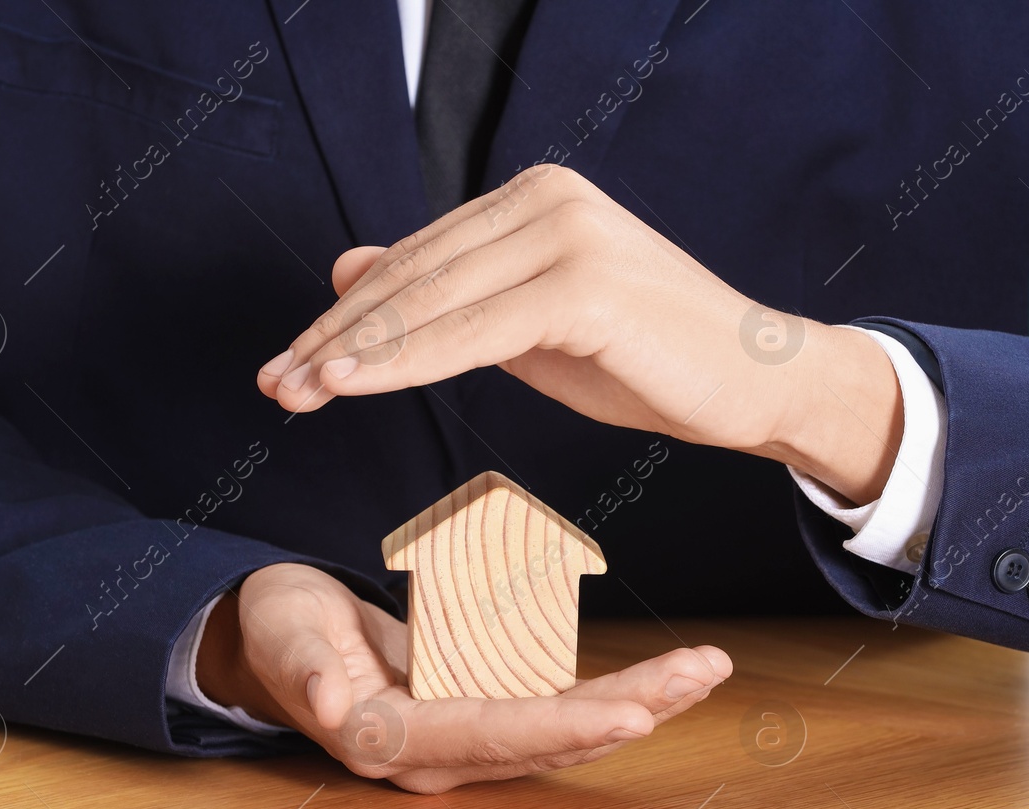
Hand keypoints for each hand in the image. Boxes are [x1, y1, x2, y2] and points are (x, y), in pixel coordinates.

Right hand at [196, 563, 731, 793]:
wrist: (277, 646)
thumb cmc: (281, 634)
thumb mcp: (283, 635)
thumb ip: (304, 668)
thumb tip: (325, 705)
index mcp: (395, 740)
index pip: (496, 734)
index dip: (566, 724)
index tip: (635, 711)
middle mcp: (442, 754)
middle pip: (552, 739)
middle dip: (634, 707)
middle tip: (701, 672)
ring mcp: (467, 740)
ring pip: (568, 731)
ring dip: (642, 701)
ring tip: (704, 668)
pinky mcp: (482, 716)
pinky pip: (560, 713)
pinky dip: (617, 693)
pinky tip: (666, 679)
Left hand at [257, 164, 902, 504]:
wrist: (755, 381)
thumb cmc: (646, 359)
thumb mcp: (527, 328)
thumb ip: (447, 298)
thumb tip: (351, 271)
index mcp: (533, 198)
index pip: (417, 261)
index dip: (346, 317)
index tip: (290, 363)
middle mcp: (547, 198)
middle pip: (414, 276)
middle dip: (335, 336)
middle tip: (273, 383)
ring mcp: (569, 232)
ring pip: (433, 300)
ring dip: (354, 352)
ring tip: (292, 391)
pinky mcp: (586, 281)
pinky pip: (474, 329)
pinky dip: (404, 360)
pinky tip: (347, 385)